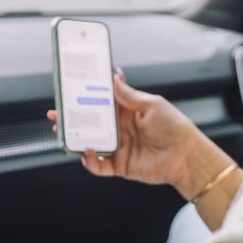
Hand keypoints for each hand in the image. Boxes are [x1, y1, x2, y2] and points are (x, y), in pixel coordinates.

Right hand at [47, 68, 202, 187]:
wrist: (186, 156)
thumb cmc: (174, 127)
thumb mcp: (151, 104)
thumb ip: (129, 94)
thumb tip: (113, 77)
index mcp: (127, 111)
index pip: (101, 102)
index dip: (85, 97)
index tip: (70, 91)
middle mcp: (119, 128)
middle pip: (90, 122)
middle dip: (72, 118)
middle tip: (57, 112)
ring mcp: (118, 147)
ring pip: (89, 142)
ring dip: (74, 137)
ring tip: (63, 130)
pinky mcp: (119, 165)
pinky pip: (98, 165)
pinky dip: (89, 160)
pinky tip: (88, 150)